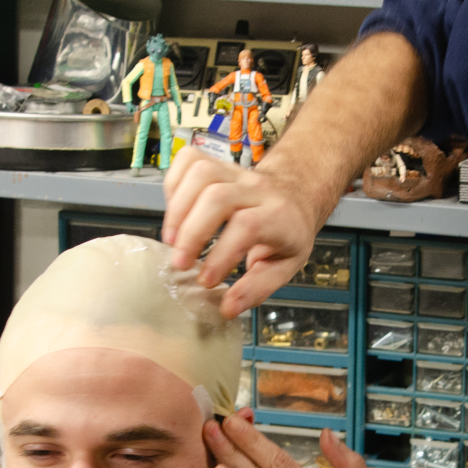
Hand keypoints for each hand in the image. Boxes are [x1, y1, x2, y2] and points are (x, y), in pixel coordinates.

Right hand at [162, 148, 321, 316]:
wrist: (296, 195)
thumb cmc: (288, 233)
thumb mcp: (285, 266)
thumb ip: (257, 288)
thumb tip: (227, 308)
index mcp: (279, 216)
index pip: (246, 227)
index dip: (221, 254)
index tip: (205, 280)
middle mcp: (257, 189)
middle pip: (217, 196)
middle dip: (191, 231)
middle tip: (180, 263)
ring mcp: (236, 172)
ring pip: (201, 171)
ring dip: (177, 207)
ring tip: (171, 239)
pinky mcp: (218, 164)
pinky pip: (189, 159)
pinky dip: (173, 184)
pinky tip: (174, 211)